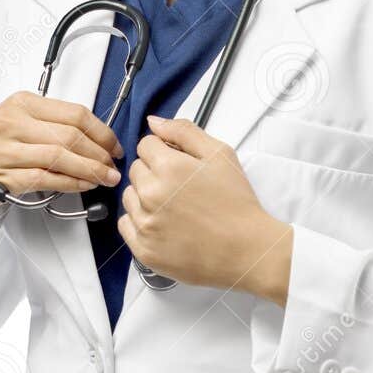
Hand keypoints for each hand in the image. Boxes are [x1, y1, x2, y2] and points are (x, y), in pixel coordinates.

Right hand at [0, 91, 123, 211]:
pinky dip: (71, 183)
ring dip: (90, 170)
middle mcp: (14, 123)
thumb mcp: (15, 119)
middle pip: (71, 135)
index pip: (75, 113)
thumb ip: (49, 122)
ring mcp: (7, 150)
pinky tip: (83, 185)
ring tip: (106, 178)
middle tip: (113, 166)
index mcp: (22, 103)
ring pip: (61, 157)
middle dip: (100, 153)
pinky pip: (46, 179)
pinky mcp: (4, 176)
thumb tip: (94, 136)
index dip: (102, 131)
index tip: (114, 145)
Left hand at [117, 114, 292, 303]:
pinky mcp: (143, 249)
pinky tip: (164, 225)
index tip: (180, 165)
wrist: (246, 250)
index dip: (163, 151)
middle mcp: (150, 194)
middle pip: (136, 170)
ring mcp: (145, 223)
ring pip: (129, 197)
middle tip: (181, 188)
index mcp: (168, 167)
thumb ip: (184, 131)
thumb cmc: (236, 202)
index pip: (145, 145)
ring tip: (174, 208)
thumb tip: (153, 122)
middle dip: (153, 173)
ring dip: (144, 197)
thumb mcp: (220, 154)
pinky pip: (126, 225)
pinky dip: (140, 223)